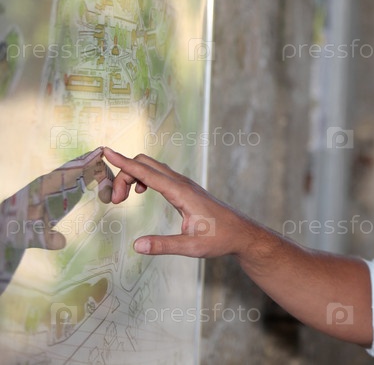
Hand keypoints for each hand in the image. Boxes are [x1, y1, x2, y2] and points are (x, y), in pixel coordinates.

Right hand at [103, 147, 253, 257]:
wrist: (241, 233)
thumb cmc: (220, 239)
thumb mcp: (192, 247)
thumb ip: (164, 245)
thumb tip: (137, 245)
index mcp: (182, 193)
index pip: (148, 172)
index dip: (125, 162)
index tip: (106, 151)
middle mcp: (182, 184)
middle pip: (146, 164)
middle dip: (124, 174)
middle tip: (113, 200)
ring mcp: (184, 184)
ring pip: (152, 168)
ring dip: (132, 176)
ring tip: (120, 199)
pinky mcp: (185, 189)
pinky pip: (159, 175)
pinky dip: (143, 178)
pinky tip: (138, 193)